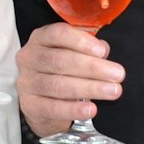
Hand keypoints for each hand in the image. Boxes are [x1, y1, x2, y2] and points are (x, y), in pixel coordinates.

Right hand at [16, 22, 125, 138]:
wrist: (42, 103)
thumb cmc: (60, 72)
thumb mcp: (73, 54)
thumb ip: (88, 49)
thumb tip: (103, 49)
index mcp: (40, 39)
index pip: (57, 34)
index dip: (80, 41)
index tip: (102, 51)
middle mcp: (29, 58)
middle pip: (60, 60)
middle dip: (92, 68)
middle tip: (117, 75)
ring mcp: (27, 82)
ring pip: (57, 85)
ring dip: (89, 88)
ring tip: (112, 91)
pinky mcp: (29, 105)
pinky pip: (52, 108)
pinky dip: (73, 109)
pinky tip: (91, 109)